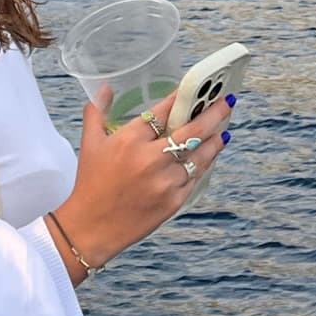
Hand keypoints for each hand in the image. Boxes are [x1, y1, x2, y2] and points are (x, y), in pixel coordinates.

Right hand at [55, 87, 233, 267]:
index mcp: (130, 139)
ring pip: (200, 154)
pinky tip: (209, 155)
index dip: (182, 98)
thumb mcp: (90, 143)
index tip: (195, 89)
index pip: (165, 110)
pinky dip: (204, 164)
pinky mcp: (174, 201)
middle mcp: (150, 158)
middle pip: (192, 129)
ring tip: (223, 129)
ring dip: (215, 140)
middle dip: (214, 112)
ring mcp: (165, 181)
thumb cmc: (90, 183)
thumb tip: (105, 87)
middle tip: (226, 101)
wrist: (91, 227)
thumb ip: (97, 111)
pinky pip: (196, 177)